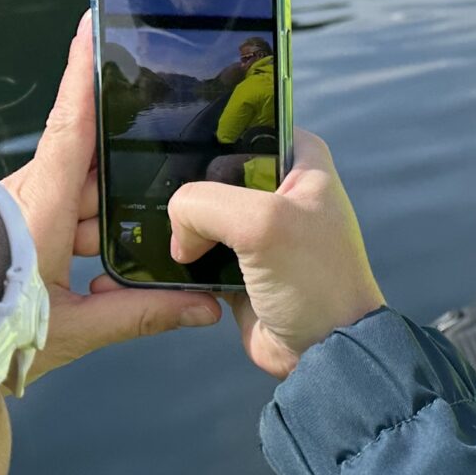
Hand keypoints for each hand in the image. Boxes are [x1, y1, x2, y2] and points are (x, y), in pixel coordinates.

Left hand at [1, 14, 219, 377]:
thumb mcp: (76, 330)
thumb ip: (144, 313)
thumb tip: (205, 307)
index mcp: (40, 209)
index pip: (69, 124)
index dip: (82, 71)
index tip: (93, 22)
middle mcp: (26, 196)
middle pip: (88, 161)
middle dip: (128, 167)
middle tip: (176, 148)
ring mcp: (16, 207)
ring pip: (77, 188)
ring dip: (108, 209)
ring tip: (154, 220)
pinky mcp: (11, 222)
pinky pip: (60, 207)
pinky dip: (88, 222)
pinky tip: (110, 251)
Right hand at [168, 130, 383, 377]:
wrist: (323, 352)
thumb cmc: (315, 280)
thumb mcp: (261, 222)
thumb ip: (204, 203)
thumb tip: (177, 232)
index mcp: (302, 162)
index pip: (252, 122)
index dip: (216, 127)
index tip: (175, 134)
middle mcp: (281, 191)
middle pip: (217, 168)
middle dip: (188, 181)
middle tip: (152, 185)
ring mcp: (259, 231)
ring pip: (203, 213)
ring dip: (181, 224)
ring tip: (152, 225)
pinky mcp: (238, 266)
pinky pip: (197, 251)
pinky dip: (181, 257)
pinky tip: (163, 257)